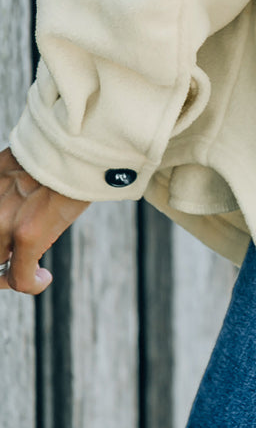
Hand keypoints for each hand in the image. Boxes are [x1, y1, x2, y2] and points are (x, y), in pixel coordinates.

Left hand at [0, 145, 91, 294]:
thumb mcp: (16, 164)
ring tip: (30, 271)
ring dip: (11, 274)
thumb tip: (18, 200)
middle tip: (13, 262)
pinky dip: (32, 283)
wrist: (77, 143)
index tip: (7, 248)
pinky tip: (43, 278)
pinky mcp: (27, 236)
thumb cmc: (57, 151)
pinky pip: (21, 278)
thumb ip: (7, 186)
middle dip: (0, 259)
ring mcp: (5, 223)